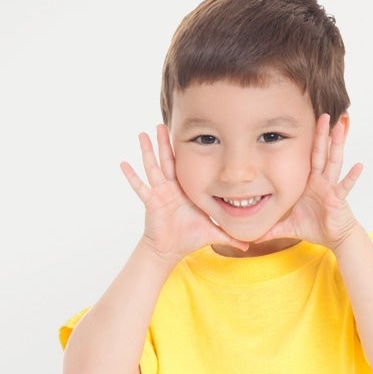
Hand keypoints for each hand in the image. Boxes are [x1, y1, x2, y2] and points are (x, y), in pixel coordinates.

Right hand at [121, 122, 241, 258]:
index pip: (186, 165)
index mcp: (186, 189)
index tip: (187, 132)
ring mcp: (160, 193)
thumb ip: (230, 234)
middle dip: (164, 142)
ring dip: (148, 151)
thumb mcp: (213, 231)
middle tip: (162, 123)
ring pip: (153, 167)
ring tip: (142, 134)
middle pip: (168, 160)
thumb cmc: (188, 238)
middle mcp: (172, 188)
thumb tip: (249, 245)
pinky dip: (131, 176)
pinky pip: (140, 187)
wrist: (170, 250)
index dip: (185, 150)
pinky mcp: (151, 202)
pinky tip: (123, 163)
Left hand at [254, 114, 362, 249]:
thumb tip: (252, 237)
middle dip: (322, 135)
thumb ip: (271, 228)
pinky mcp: (338, 199)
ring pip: (334, 163)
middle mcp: (321, 181)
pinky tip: (359, 165)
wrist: (333, 238)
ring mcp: (331, 188)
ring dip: (337, 145)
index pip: (308, 159)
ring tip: (341, 127)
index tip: (305, 124)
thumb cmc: (314, 227)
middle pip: (321, 154)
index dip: (308, 142)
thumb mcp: (288, 226)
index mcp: (309, 183)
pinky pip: (345, 187)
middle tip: (323, 115)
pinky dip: (352, 177)